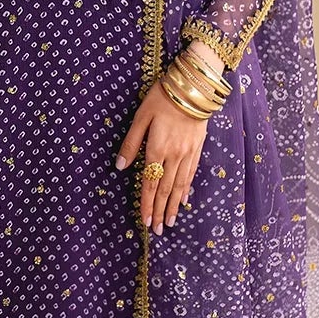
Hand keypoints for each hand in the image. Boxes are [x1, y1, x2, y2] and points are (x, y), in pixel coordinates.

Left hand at [115, 78, 208, 233]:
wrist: (194, 87)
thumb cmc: (163, 98)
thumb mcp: (141, 117)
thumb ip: (131, 144)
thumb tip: (121, 167)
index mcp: (157, 149)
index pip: (150, 184)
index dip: (148, 204)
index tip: (146, 221)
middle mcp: (174, 156)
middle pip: (166, 190)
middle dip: (161, 211)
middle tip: (159, 230)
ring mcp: (188, 153)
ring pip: (180, 186)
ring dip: (174, 206)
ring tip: (171, 221)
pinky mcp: (198, 148)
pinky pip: (191, 174)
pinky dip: (186, 190)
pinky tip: (184, 200)